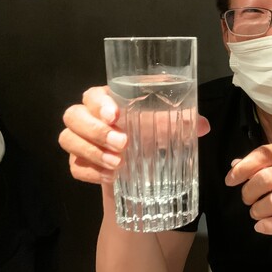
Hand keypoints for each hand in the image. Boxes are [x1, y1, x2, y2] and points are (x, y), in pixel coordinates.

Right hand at [59, 86, 209, 184]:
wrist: (143, 167)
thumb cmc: (151, 133)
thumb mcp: (167, 125)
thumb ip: (184, 121)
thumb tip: (202, 125)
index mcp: (107, 99)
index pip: (92, 94)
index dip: (99, 104)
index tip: (116, 115)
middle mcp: (88, 116)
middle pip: (73, 116)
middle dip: (95, 130)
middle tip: (122, 143)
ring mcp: (79, 140)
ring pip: (68, 140)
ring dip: (92, 152)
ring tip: (117, 163)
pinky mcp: (78, 163)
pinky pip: (74, 167)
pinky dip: (91, 172)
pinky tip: (111, 176)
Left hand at [225, 137, 271, 234]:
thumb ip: (271, 160)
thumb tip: (236, 164)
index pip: (264, 155)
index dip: (243, 168)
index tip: (231, 179)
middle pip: (267, 178)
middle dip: (249, 191)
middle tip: (246, 198)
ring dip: (258, 210)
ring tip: (255, 212)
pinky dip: (271, 226)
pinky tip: (263, 226)